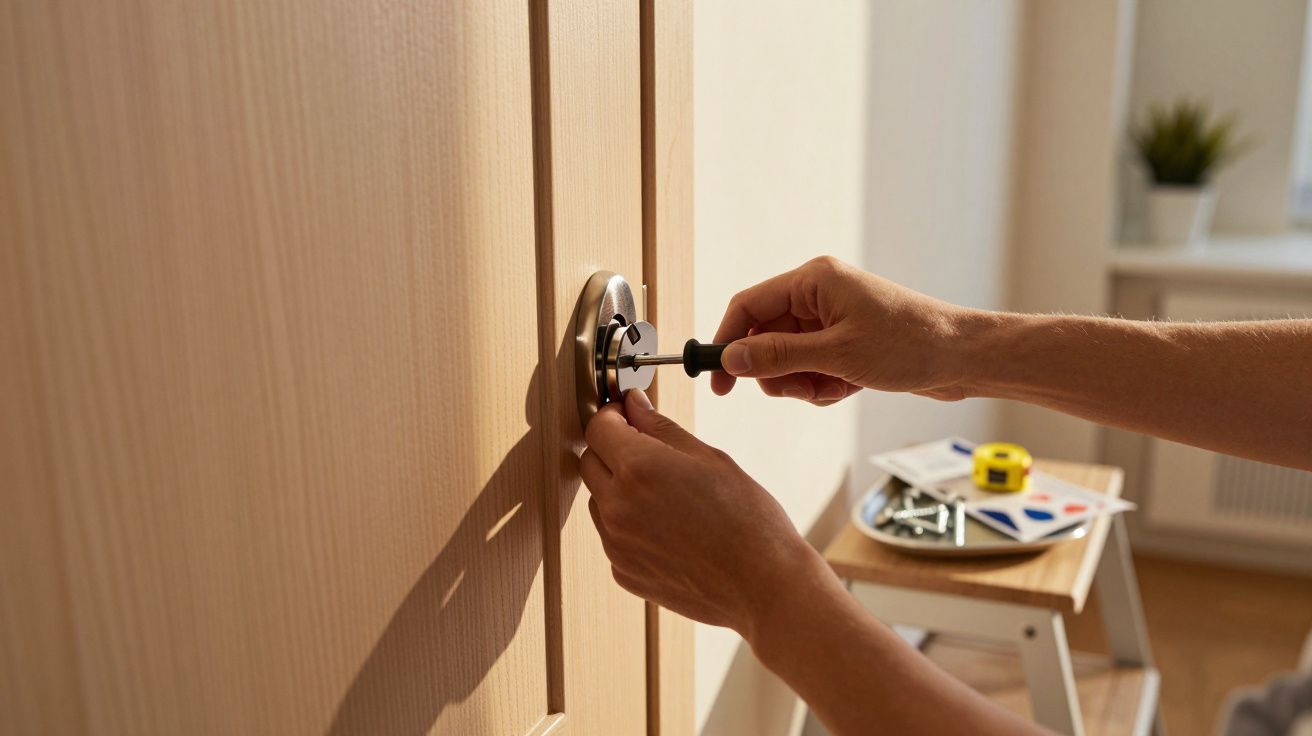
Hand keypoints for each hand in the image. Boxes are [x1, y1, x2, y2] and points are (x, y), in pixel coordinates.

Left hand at [580, 390, 831, 636]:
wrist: (763, 585)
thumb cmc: (748, 521)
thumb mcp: (709, 459)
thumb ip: (660, 428)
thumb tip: (634, 405)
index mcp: (639, 469)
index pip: (598, 428)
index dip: (613, 416)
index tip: (628, 416)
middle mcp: (617, 506)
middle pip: (590, 461)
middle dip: (612, 450)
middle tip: (649, 451)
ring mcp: (616, 543)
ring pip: (598, 500)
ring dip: (618, 489)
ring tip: (666, 497)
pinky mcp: (622, 571)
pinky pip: (612, 535)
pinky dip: (629, 525)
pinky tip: (668, 528)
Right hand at [711, 256, 970, 403]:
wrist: (962, 358)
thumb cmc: (910, 345)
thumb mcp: (837, 355)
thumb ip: (778, 356)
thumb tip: (729, 359)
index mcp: (813, 280)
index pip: (748, 306)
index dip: (726, 341)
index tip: (716, 380)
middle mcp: (818, 294)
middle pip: (765, 338)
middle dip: (778, 372)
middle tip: (802, 389)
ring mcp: (831, 319)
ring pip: (786, 359)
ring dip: (802, 383)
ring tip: (835, 388)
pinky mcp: (843, 341)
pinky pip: (810, 368)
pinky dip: (822, 386)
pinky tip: (848, 389)